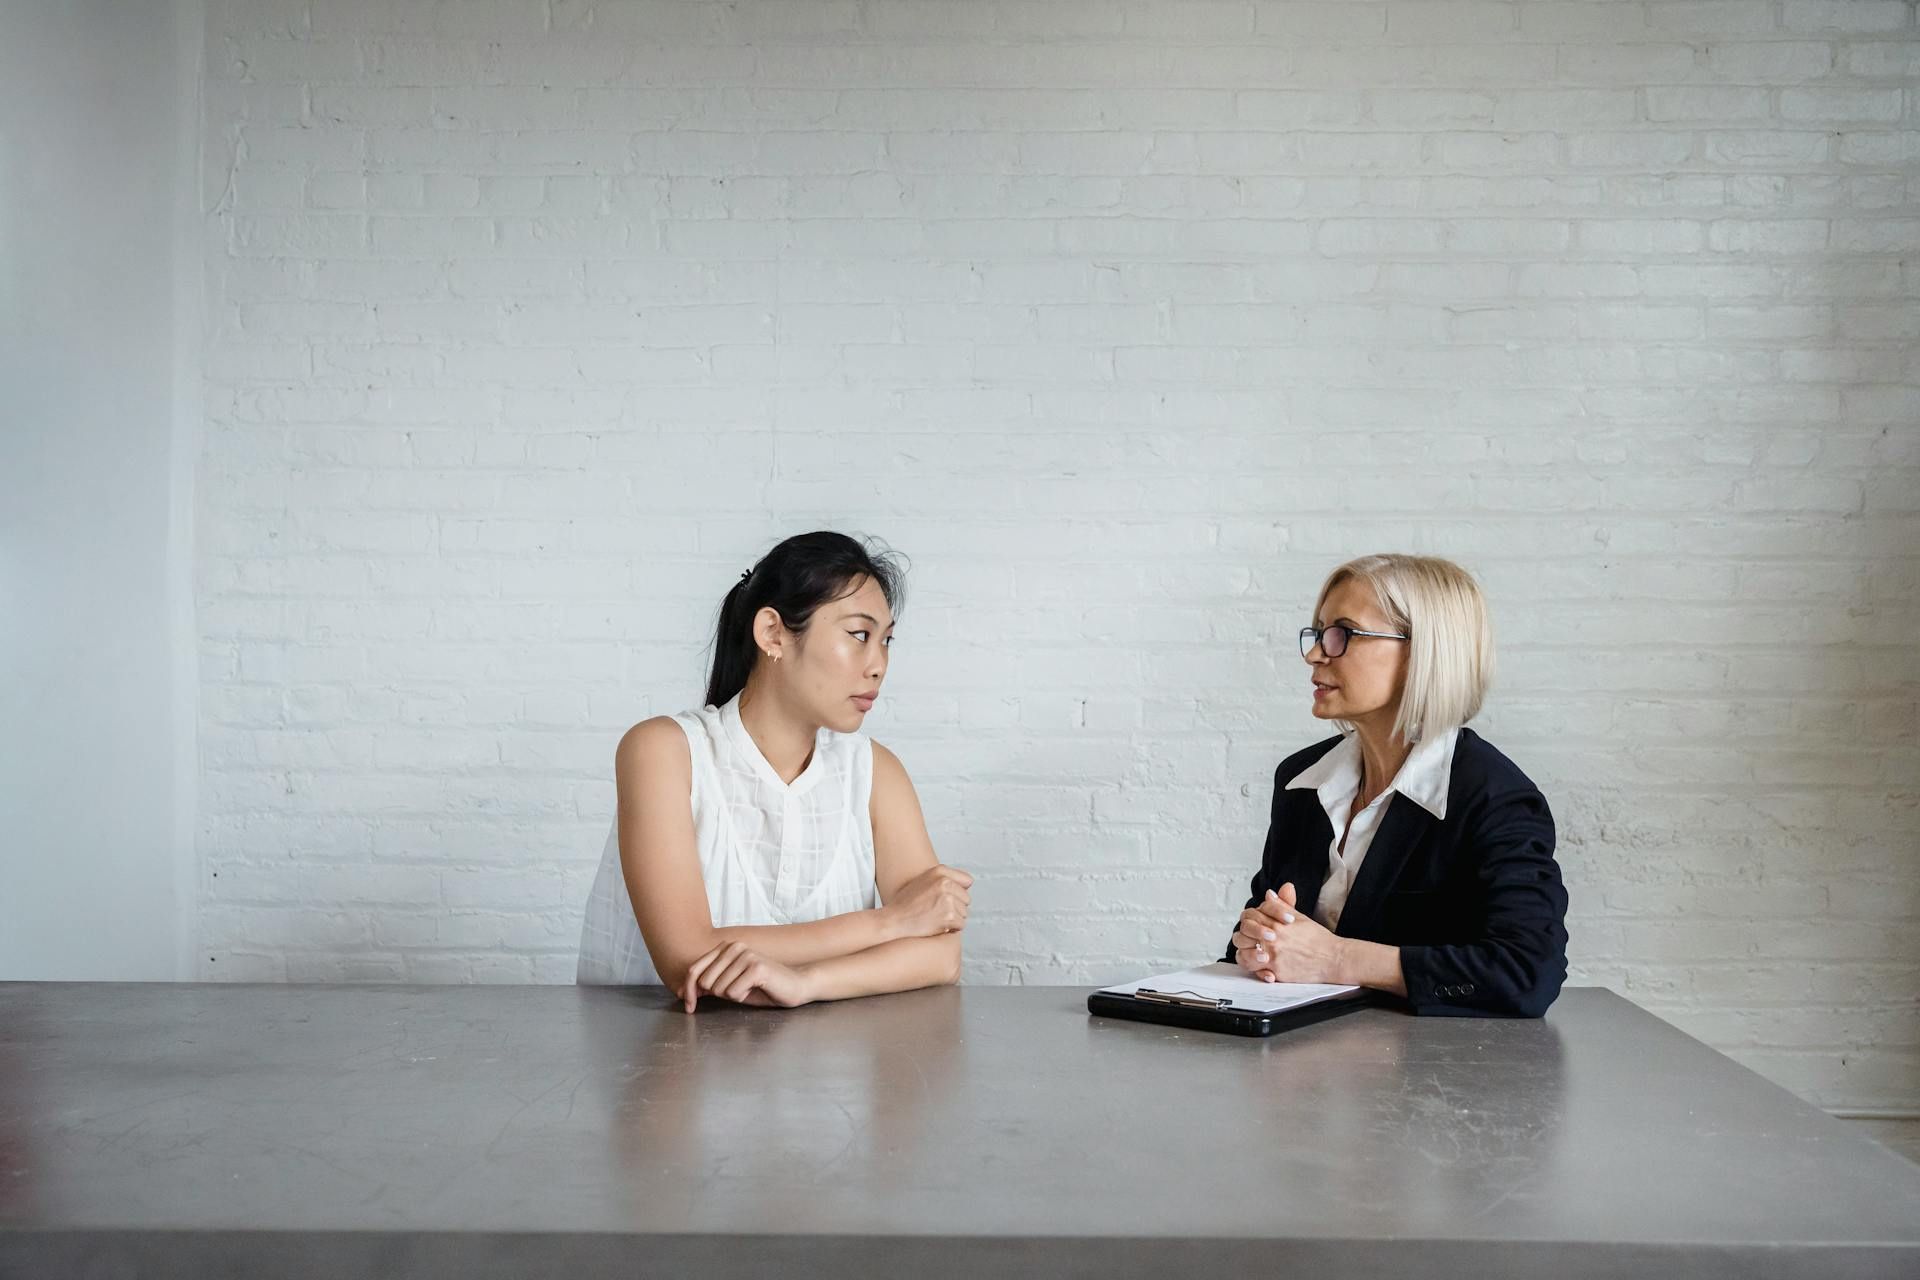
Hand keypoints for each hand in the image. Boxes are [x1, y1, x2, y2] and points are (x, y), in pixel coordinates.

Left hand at [679, 941, 815, 1011]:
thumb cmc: (761, 987)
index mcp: (726, 948)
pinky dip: (742, 997)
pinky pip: (733, 993)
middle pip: (704, 982)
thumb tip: (682, 991)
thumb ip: (708, 984)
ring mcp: (746, 955)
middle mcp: (734, 947)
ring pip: (719, 989)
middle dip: (717, 994)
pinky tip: (755, 990)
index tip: (689, 1006)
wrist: (793, 987)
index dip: (688, 991)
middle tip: (737, 992)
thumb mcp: (729, 985)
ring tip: (749, 989)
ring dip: (733, 996)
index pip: (694, 970)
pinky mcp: (757, 967)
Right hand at [882, 863, 973, 938]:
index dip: (959, 892)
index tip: (946, 898)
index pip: (967, 881)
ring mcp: (947, 899)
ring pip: (964, 913)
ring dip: (953, 919)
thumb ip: (944, 878)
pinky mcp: (949, 916)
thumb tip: (969, 883)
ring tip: (935, 917)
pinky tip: (937, 925)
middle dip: (956, 907)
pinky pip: (961, 925)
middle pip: (966, 899)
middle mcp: (945, 882)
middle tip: (937, 910)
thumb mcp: (924, 881)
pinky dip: (952, 929)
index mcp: (940, 871)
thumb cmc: (907, 903)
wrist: (894, 920)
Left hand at [1232, 884, 1347, 984]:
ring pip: (1243, 955)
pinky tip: (1264, 968)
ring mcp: (1273, 957)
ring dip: (1246, 953)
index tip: (1257, 922)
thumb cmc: (1318, 939)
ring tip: (1256, 952)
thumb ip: (1281, 905)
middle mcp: (1272, 940)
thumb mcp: (1299, 917)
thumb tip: (1269, 894)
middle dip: (1245, 935)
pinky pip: (1256, 972)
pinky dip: (1257, 971)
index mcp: (1276, 923)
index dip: (1251, 919)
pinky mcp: (1277, 972)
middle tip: (1252, 938)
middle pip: (1242, 934)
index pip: (1250, 916)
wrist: (1332, 958)